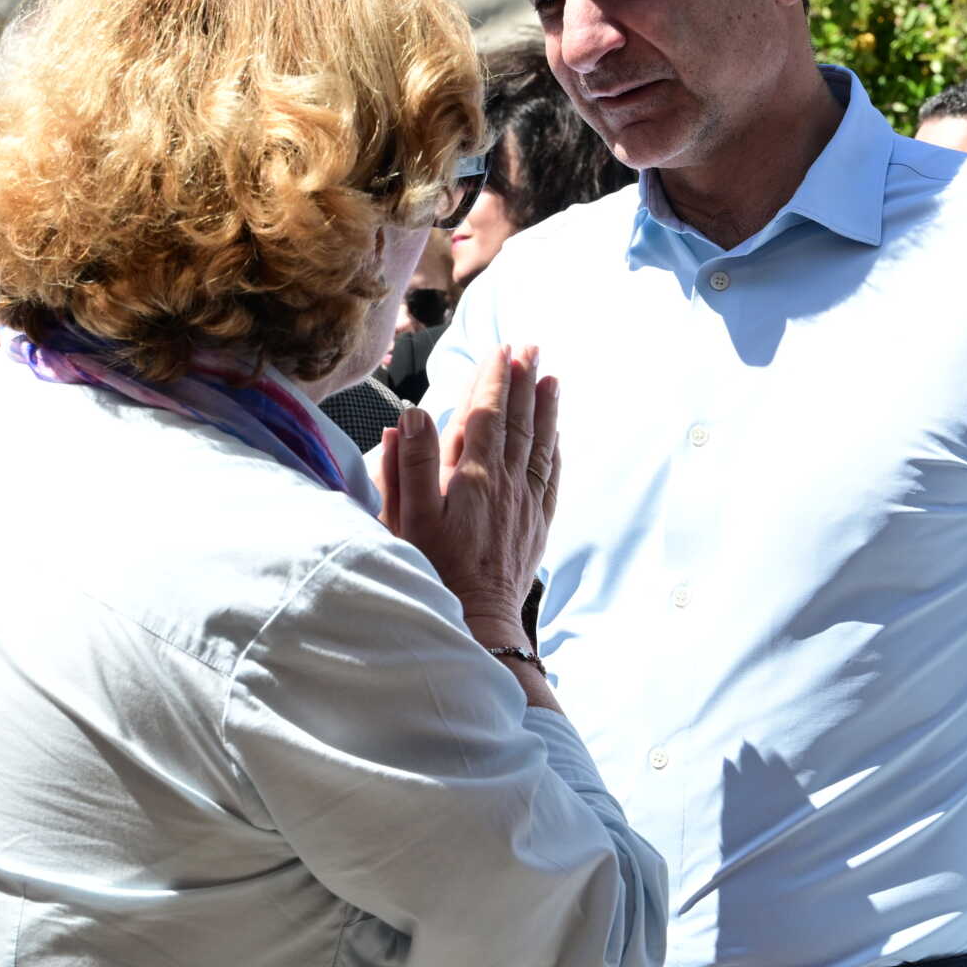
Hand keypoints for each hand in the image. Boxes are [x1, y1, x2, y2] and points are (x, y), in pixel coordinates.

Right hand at [379, 344, 560, 650]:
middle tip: (529, 346)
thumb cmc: (434, 571)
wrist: (477, 620)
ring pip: (540, 444)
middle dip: (522, 381)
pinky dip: (555, 450)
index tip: (499, 350)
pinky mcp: (537, 526)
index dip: (493, 381)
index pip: (485, 415)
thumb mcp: (408, 519)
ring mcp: (526, 504)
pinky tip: (557, 435)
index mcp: (473, 477)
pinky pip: (552, 477)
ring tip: (551, 377)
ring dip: (545, 408)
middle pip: (518, 421)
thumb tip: (413, 415)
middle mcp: (506, 484)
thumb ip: (410, 464)